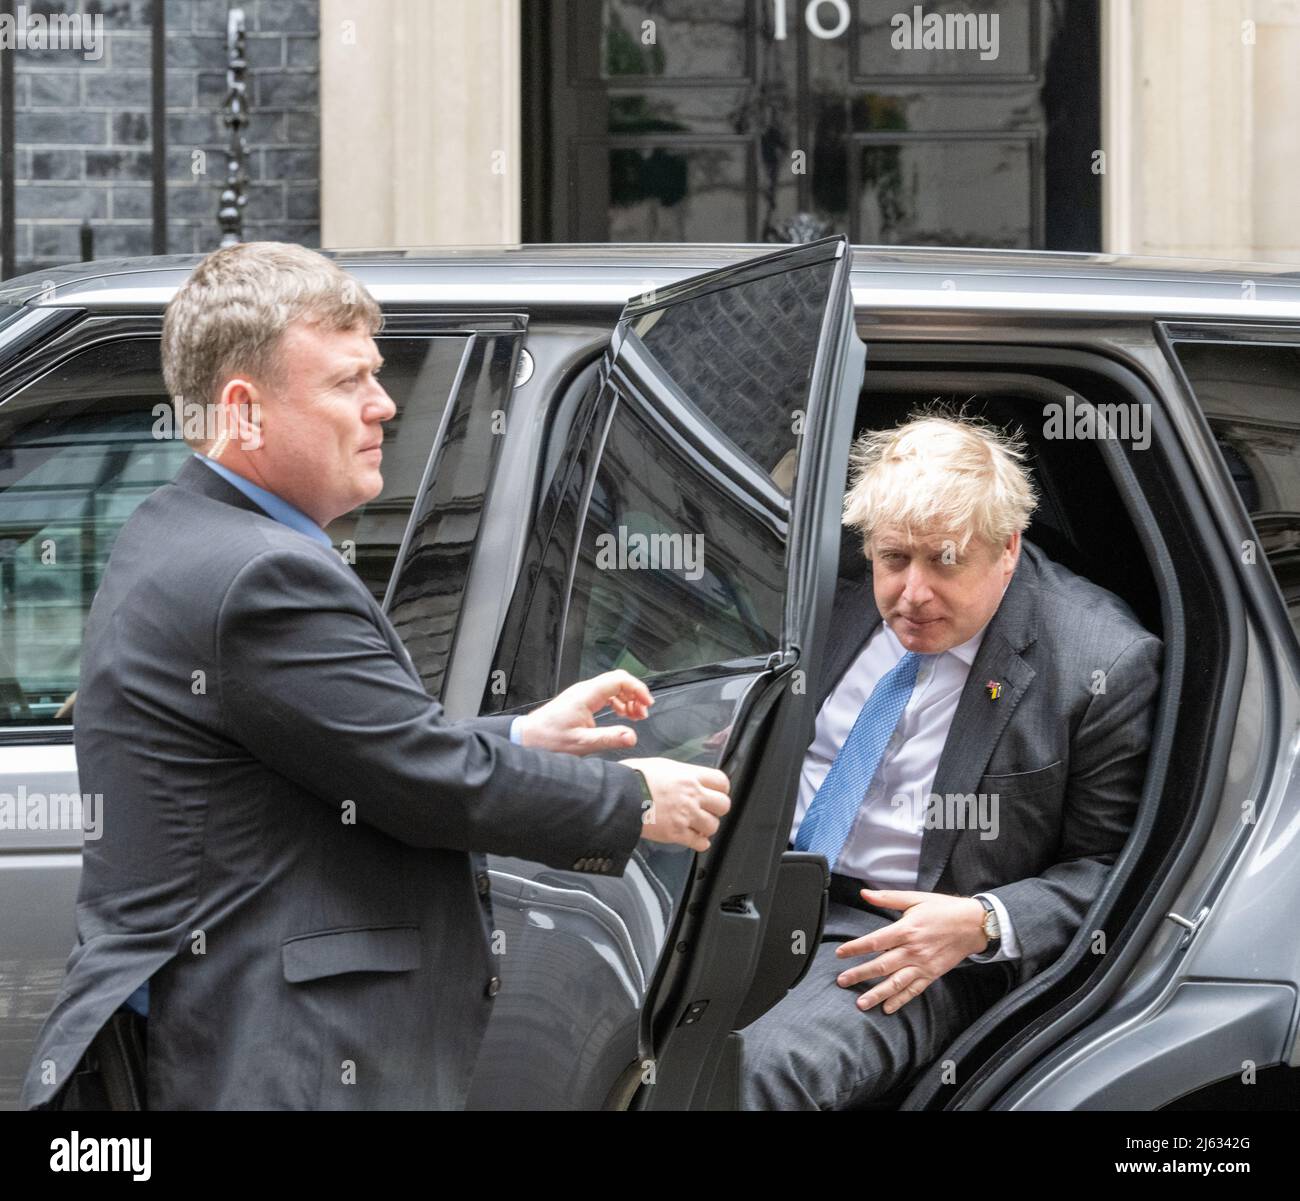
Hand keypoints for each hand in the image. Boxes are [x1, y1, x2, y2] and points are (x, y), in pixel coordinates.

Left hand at [515, 670, 652, 754]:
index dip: (637, 688)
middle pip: (619, 681)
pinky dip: (618, 703)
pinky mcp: (582, 701)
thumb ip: (609, 738)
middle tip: (644, 713)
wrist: (529, 738)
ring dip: (628, 699)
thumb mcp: (582, 743)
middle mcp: (585, 690)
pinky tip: (622, 716)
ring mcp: (583, 694)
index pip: (619, 680)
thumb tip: (632, 737)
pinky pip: (606, 695)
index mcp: (586, 695)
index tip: (647, 704)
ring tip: (636, 716)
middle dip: (635, 694)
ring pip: (613, 688)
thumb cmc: (549, 739)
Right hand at [624, 757, 730, 852]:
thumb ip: (678, 774)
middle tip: (707, 809)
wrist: (618, 797)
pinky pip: (700, 843)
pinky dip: (699, 842)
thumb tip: (683, 778)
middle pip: (723, 805)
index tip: (716, 792)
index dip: (721, 788)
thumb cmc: (632, 778)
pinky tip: (693, 838)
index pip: (721, 781)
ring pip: (713, 825)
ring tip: (697, 824)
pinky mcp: (676, 833)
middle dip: (717, 808)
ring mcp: (685, 815)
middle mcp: (692, 795)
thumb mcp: (659, 765)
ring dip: (707, 826)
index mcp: (688, 776)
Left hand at [834, 889, 987, 1014]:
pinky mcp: (931, 974)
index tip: (840, 953)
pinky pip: (913, 990)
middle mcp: (913, 950)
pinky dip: (900, 1000)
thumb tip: (864, 894)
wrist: (973, 925)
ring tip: (861, 1003)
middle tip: (842, 981)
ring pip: (896, 983)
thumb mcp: (915, 898)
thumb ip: (888, 898)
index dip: (856, 948)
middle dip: (860, 975)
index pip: (875, 941)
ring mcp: (923, 965)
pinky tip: (887, 1008)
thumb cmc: (943, 909)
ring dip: (877, 994)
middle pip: (881, 965)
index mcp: (906, 929)